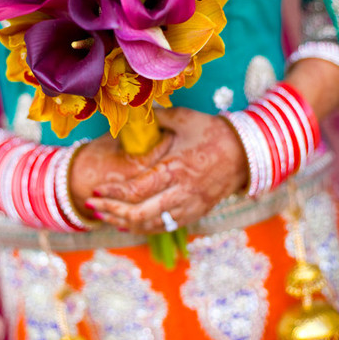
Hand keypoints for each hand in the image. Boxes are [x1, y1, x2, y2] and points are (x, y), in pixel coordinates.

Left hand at [83, 107, 248, 232]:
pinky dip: (144, 228)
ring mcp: (189, 206)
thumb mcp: (185, 118)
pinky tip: (129, 224)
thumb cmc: (213, 133)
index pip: (136, 189)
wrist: (246, 153)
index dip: (113, 194)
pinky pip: (165, 227)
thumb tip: (133, 112)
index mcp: (175, 168)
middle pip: (139, 213)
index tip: (96, 190)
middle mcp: (181, 192)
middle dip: (111, 212)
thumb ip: (156, 117)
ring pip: (151, 225)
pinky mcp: (195, 213)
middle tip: (91, 205)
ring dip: (124, 223)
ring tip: (105, 216)